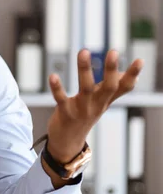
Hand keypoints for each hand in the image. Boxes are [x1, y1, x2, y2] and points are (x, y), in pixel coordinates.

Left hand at [45, 49, 142, 163]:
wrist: (68, 142)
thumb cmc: (85, 116)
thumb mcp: (101, 103)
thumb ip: (113, 90)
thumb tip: (128, 74)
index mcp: (105, 100)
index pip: (123, 88)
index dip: (133, 75)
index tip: (140, 60)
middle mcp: (96, 105)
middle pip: (108, 87)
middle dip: (111, 69)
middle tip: (114, 52)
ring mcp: (81, 109)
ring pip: (86, 88)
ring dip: (84, 69)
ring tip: (84, 51)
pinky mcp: (65, 113)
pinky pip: (61, 99)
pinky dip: (57, 88)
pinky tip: (53, 75)